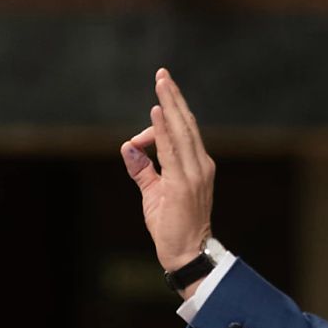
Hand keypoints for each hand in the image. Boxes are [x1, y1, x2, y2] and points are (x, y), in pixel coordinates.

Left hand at [120, 68, 214, 280]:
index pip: (183, 132)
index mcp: (197, 166)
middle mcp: (200, 166)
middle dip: (174, 97)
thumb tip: (128, 147)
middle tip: (162, 73)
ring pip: (181, 131)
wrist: (188, 254)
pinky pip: (172, 150)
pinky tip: (156, 113)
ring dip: (170, 105)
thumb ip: (142, 169)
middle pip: (186, 123)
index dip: (167, 115)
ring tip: (162, 82)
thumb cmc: (173, 227)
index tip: (150, 110)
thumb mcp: (154, 194)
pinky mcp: (183, 184)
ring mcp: (194, 174)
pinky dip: (164, 130)